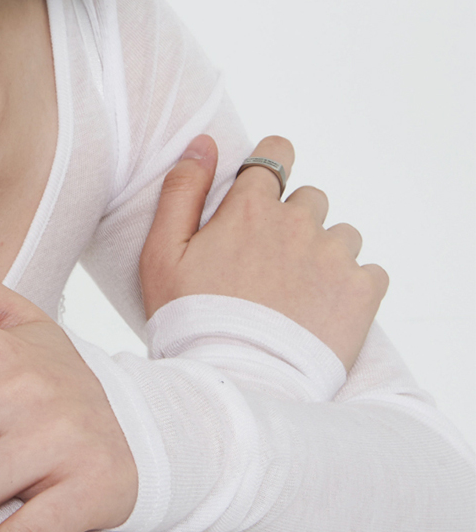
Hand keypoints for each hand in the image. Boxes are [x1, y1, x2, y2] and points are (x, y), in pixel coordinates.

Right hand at [140, 136, 388, 374]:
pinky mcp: (362, 292)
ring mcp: (334, 255)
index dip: (273, 169)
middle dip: (296, 227)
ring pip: (342, 237)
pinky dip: (354, 291)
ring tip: (301, 301)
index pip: (276, 153)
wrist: (236, 389)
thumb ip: (181, 191)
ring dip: (326, 258)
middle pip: (311, 201)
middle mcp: (299, 221)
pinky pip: (370, 274)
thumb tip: (203, 143)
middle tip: (273, 273)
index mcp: (251, 207)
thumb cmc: (191, 326)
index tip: (266, 197)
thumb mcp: (162, 256)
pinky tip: (327, 317)